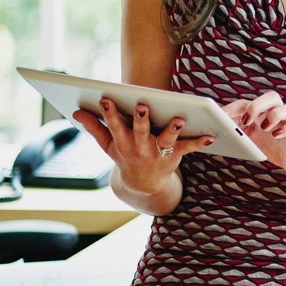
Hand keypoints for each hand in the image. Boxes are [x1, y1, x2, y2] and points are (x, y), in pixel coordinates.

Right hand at [74, 98, 214, 194]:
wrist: (143, 185)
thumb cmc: (125, 156)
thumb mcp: (108, 145)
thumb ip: (94, 128)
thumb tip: (76, 112)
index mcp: (122, 141)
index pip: (114, 125)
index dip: (110, 113)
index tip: (106, 100)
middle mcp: (139, 146)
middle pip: (140, 130)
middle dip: (140, 119)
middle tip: (141, 106)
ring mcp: (157, 152)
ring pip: (165, 139)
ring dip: (172, 129)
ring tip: (179, 118)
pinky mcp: (174, 156)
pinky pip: (187, 148)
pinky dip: (198, 142)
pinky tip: (209, 136)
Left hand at [224, 91, 285, 180]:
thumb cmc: (269, 147)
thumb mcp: (248, 141)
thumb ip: (234, 134)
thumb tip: (209, 136)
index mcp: (262, 113)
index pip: (247, 103)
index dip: (234, 108)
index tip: (222, 116)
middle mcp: (278, 114)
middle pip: (272, 97)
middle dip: (258, 105)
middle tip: (247, 120)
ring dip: (276, 115)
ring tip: (266, 128)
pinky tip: (277, 135)